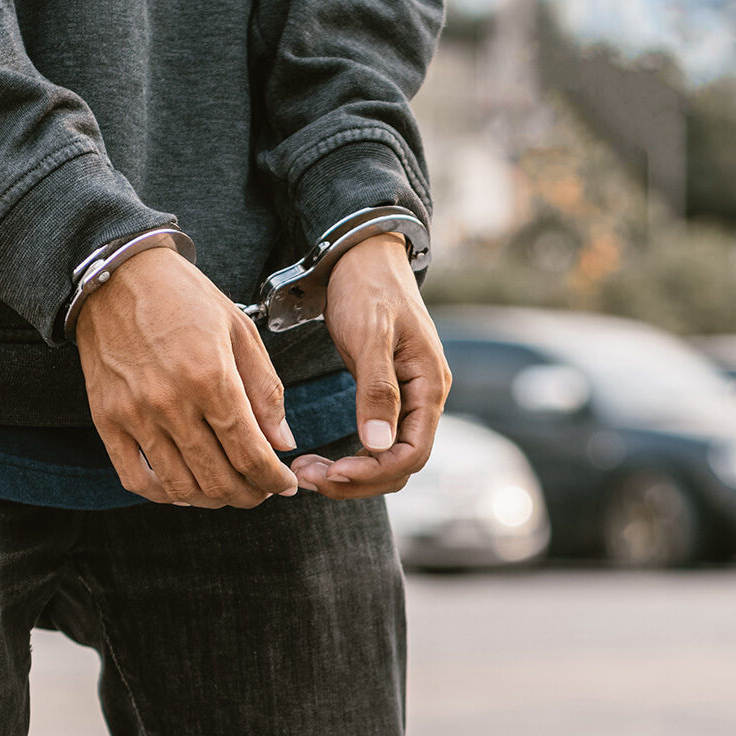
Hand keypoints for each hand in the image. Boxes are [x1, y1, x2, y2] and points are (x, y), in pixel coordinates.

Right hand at [75, 247, 299, 507]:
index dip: (274, 480)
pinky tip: (185, 488)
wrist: (118, 275)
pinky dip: (165, 494)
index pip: (250, 453)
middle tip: (261, 491)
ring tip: (228, 490)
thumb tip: (282, 444)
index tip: (285, 485)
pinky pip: (136, 478)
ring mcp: (135, 414)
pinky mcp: (107, 419)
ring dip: (212, 499)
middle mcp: (171, 402)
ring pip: (181, 486)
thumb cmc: (185, 298)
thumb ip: (265, 390)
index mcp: (211, 376)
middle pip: (218, 478)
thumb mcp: (239, 331)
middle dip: (249, 494)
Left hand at [291, 233, 450, 498]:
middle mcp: (423, 398)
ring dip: (349, 472)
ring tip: (307, 470)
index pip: (413, 453)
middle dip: (356, 478)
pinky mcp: (385, 395)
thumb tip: (379, 444)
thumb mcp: (372, 335)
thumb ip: (377, 390)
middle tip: (307, 477)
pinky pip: (375, 441)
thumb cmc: (368, 288)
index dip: (374, 471)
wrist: (361, 257)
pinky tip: (320, 457)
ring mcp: (406, 398)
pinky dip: (350, 455)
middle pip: (399, 464)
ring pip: (385, 457)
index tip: (333, 472)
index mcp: (429, 386)